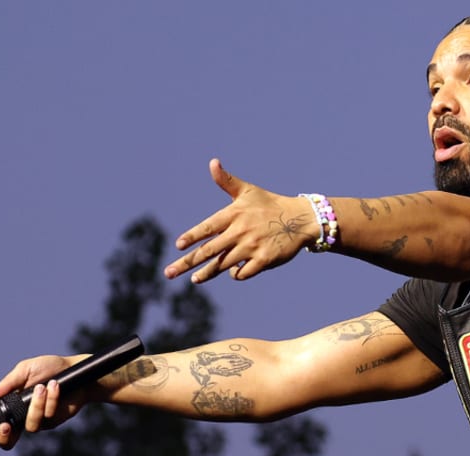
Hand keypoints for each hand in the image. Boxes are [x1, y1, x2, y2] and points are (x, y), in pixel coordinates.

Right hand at [0, 354, 84, 455]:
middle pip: (8, 441)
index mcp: (10, 404)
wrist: (77, 372)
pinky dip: (50, 401)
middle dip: (5, 436)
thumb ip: (9, 383)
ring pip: (30, 425)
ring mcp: (38, 421)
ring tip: (43, 386)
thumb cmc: (49, 368)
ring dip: (36, 405)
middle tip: (6, 426)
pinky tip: (56, 387)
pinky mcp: (53, 421)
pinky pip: (47, 417)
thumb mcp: (26, 370)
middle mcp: (22, 416)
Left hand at [164, 159, 315, 284]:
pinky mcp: (264, 260)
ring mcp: (252, 247)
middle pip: (209, 251)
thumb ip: (226, 181)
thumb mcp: (248, 191)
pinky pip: (244, 272)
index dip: (192, 237)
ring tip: (194, 279)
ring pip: (223, 264)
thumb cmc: (270, 204)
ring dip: (207, 273)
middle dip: (187, 262)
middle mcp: (240, 232)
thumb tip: (213, 162)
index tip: (178, 245)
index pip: (207, 227)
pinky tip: (233, 273)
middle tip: (169, 272)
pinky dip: (236, 274)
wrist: (300, 219)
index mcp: (233, 215)